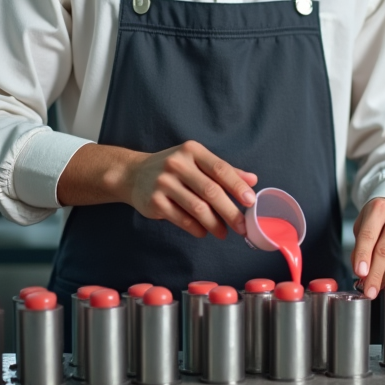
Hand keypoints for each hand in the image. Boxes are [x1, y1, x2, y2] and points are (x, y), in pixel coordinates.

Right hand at [58, 140, 256, 239]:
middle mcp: (177, 164)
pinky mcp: (154, 202)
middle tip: (242, 227)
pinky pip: (182, 219)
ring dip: (215, 224)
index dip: (237, 186)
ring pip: (197, 208)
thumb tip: (253, 180)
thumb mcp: (197, 161)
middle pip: (211, 191)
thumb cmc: (173, 168)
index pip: (220, 169)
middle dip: (230, 212)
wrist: (132, 174)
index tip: (251, 202)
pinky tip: (204, 232)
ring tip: (224, 233)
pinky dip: (196, 228)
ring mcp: (163, 183)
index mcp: (192, 151)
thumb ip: (225, 170)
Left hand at [351, 197, 384, 297]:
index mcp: (380, 209)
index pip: (369, 235)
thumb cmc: (377, 222)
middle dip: (375, 275)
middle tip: (369, 290)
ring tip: (380, 284)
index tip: (360, 273)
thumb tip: (363, 274)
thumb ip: (359, 249)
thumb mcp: (362, 227)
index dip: (363, 256)